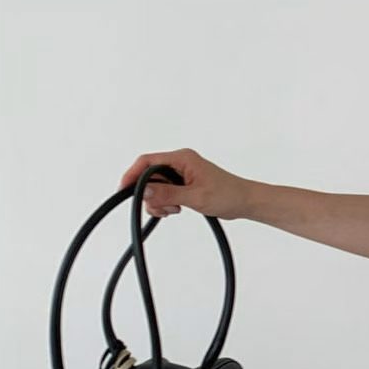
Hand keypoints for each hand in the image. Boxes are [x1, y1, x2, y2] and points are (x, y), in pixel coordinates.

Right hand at [118, 147, 252, 221]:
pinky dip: (165, 203)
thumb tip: (145, 190)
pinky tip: (176, 209)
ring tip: (175, 210)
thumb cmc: (228, 194)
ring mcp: (181, 174)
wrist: (245, 202)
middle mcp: (179, 163)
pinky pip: (164, 192)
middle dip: (150, 195)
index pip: (147, 162)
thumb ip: (168, 194)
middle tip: (164, 208)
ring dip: (159, 202)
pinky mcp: (183, 185)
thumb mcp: (195, 197)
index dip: (132, 175)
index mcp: (182, 158)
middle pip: (148, 176)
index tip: (123, 190)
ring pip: (155, 187)